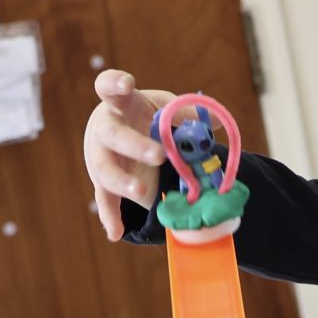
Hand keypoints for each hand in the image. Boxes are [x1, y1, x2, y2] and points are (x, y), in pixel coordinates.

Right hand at [84, 69, 177, 240]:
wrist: (122, 138)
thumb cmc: (145, 118)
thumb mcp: (165, 110)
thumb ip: (186, 114)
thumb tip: (216, 123)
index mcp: (120, 105)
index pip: (108, 88)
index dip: (114, 84)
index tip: (127, 85)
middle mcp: (105, 129)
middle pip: (114, 134)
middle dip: (135, 145)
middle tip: (159, 156)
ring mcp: (100, 157)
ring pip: (104, 169)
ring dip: (123, 182)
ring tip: (143, 193)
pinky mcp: (102, 182)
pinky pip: (104, 200)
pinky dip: (110, 217)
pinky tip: (116, 233)